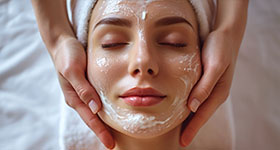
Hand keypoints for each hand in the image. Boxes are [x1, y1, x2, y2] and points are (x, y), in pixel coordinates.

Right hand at [53, 36, 114, 148]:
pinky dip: (104, 110)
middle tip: (113, 145)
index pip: (90, 119)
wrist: (63, 44)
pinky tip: (111, 113)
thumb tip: (95, 109)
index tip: (110, 144)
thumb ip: (83, 89)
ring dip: (103, 123)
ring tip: (114, 134)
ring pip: (95, 112)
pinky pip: (97, 102)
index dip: (100, 131)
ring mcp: (83, 93)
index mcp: (74, 98)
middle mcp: (79, 99)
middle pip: (93, 119)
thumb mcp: (73, 70)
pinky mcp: (87, 87)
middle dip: (102, 132)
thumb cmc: (68, 55)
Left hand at [180, 29, 241, 145]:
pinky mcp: (203, 82)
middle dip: (190, 128)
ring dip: (188, 119)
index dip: (192, 129)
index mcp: (218, 92)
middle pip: (199, 115)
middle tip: (180, 142)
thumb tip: (192, 107)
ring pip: (197, 108)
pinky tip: (180, 109)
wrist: (225, 34)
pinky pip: (195, 98)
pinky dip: (187, 107)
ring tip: (178, 131)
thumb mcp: (214, 65)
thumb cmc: (219, 48)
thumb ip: (205, 86)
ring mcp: (209, 88)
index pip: (202, 115)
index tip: (183, 142)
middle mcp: (213, 93)